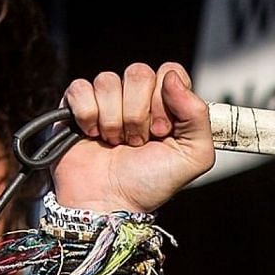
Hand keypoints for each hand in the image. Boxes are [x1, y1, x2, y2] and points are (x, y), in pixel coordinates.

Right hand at [53, 63, 213, 214]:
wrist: (110, 204)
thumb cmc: (150, 184)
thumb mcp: (194, 156)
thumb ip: (198, 115)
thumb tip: (172, 78)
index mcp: (167, 104)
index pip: (169, 71)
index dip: (165, 100)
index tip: (162, 131)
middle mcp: (137, 98)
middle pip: (138, 72)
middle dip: (138, 114)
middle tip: (138, 141)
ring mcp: (106, 100)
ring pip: (108, 80)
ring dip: (113, 120)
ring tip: (116, 143)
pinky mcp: (76, 105)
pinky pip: (81, 88)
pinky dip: (87, 116)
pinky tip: (93, 136)